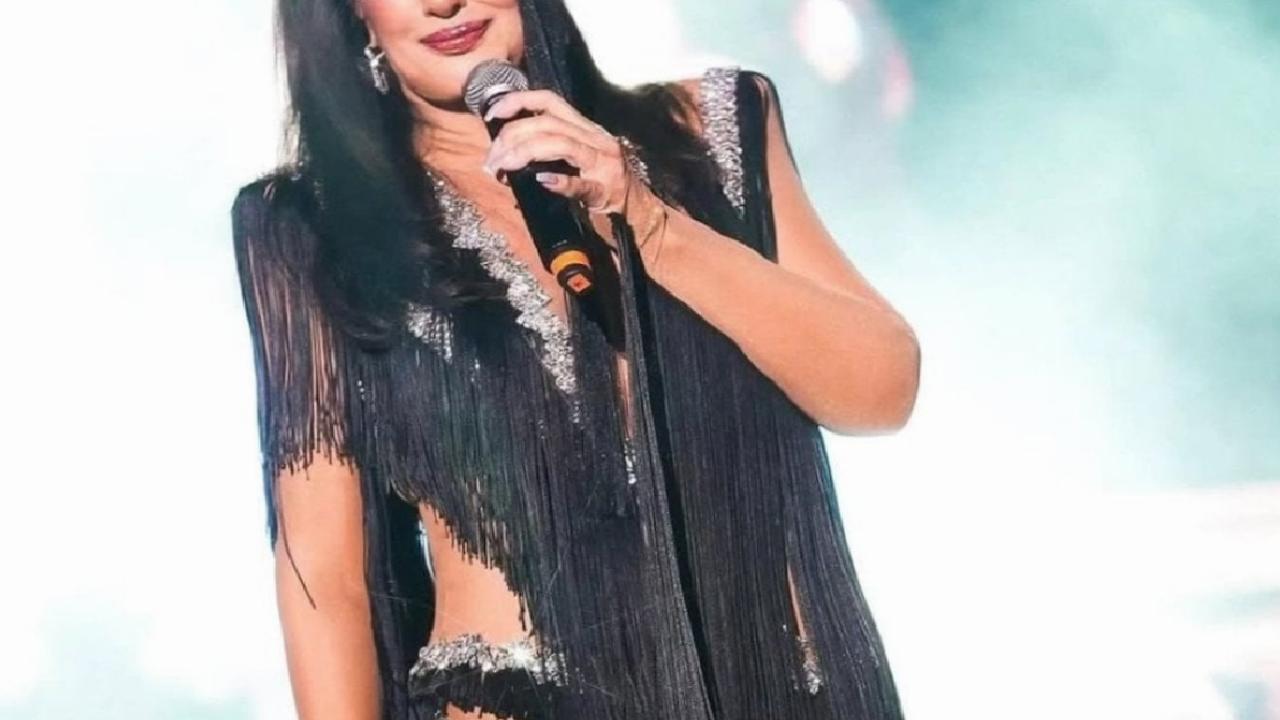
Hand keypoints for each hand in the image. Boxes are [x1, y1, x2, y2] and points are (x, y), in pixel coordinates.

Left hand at [482, 90, 666, 252]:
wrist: (642, 222)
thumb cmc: (605, 195)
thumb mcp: (578, 166)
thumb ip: (551, 156)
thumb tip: (506, 156)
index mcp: (588, 130)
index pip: (550, 101)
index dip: (518, 101)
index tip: (492, 114)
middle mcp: (598, 140)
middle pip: (548, 123)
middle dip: (512, 137)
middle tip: (492, 160)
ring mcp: (605, 165)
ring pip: (560, 144)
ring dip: (523, 154)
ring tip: (503, 169)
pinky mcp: (608, 192)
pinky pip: (581, 183)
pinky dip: (559, 181)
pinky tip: (542, 181)